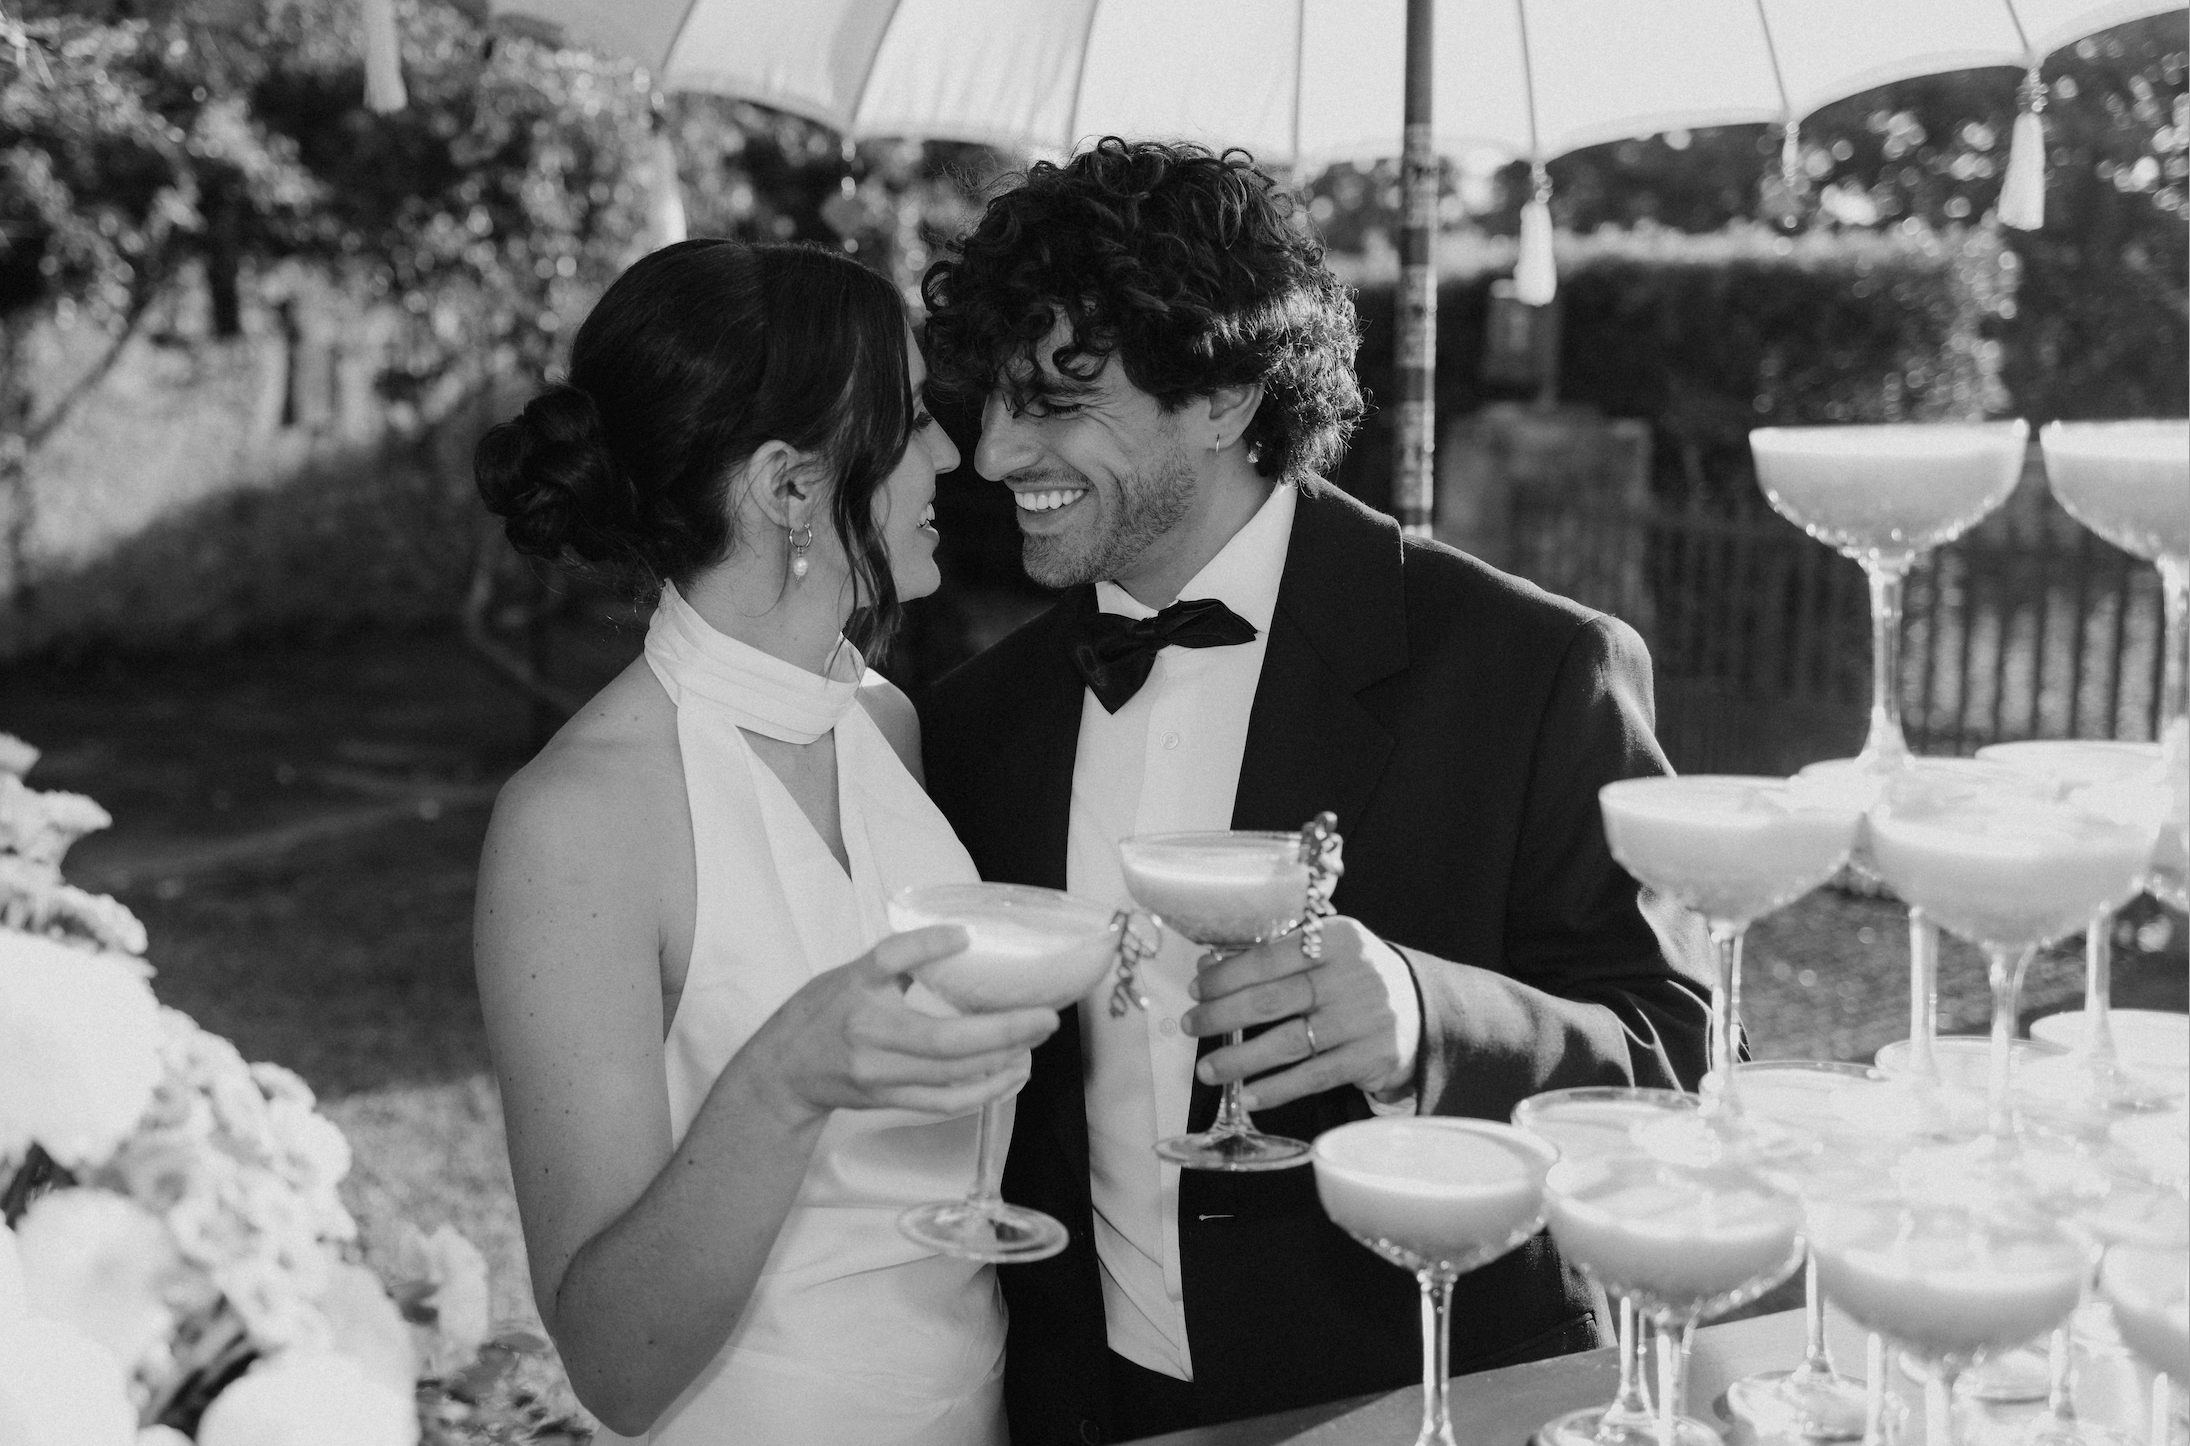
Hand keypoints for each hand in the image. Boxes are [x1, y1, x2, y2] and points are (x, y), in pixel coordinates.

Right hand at [762, 925, 1058, 1120]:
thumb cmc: (819, 1015)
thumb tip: (958, 938)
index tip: (963, 935)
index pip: (889, 960)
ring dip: (1000, 1062)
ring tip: (1034, 1042)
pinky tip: (1009, 1075)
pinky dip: (981, 1092)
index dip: (927, 946)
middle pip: (941, 1038)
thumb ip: (898, 960)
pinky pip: (942, 1102)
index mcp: (854, 988)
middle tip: (1044, 1017)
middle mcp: (867, 1033)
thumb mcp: (849, 974)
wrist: (781, 1074)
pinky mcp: (887, 1099)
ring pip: (949, 1075)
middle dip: (1001, 1030)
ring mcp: (878, 1073)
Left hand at [1183, 916, 1411, 1110]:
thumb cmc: (1356, 977)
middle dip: (1221, 1016)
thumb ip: (1277, 958)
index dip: (1226, 976)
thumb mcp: (1327, 951)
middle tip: (1192, 1026)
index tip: (1197, 989)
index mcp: (1338, 939)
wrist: (1422, 1008)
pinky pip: (1313, 1077)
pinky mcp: (1372, 1058)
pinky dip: (1276, 1088)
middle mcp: (1354, 976)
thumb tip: (1210, 970)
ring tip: (1208, 1069)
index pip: (1269, 958)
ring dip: (1240, 1059)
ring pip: (1288, 1043)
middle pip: (1272, 1000)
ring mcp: (1364, 1020)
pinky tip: (1248, 1096)